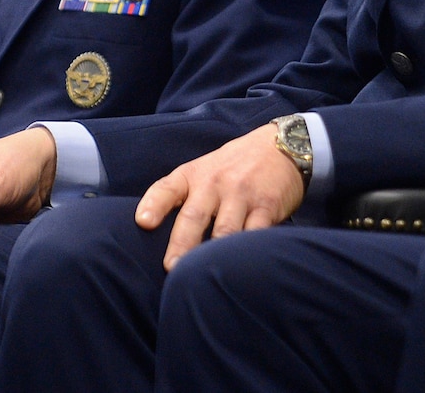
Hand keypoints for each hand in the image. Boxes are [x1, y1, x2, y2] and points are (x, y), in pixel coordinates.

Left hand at [135, 123, 304, 270]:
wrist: (280, 147)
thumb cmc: (233, 166)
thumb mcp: (202, 171)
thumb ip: (181, 195)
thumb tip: (151, 232)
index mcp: (193, 175)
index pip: (167, 188)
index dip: (154, 205)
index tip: (144, 222)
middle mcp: (215, 183)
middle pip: (194, 216)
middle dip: (182, 244)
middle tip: (172, 268)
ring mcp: (242, 195)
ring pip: (225, 231)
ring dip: (214, 255)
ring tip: (203, 277)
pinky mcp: (267, 206)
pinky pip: (255, 234)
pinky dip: (246, 253)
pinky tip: (238, 269)